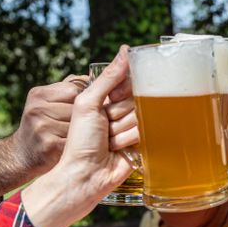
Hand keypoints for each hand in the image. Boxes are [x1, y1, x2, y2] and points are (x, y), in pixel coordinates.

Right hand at [11, 74, 89, 177]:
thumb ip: (66, 88)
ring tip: (80, 136)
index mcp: (38, 95)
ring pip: (78, 125)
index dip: (85, 99)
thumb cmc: (42, 124)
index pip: (74, 89)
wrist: (22, 154)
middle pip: (77, 107)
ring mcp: (42, 127)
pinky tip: (77, 146)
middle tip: (86, 125)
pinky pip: (75, 141)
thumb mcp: (46, 102)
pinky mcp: (49, 145)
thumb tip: (90, 76)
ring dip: (83, 132)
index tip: (87, 108)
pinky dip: (79, 145)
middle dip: (84, 117)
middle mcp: (37, 109)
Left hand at [22, 45, 137, 226]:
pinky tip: (119, 150)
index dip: (120, 92)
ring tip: (109, 142)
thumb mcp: (88, 102)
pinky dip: (131, 141)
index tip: (108, 102)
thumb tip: (125, 51)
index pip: (127, 83)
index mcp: (106, 99)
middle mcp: (120, 112)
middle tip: (104, 127)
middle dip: (119, 114)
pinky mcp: (141, 145)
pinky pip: (147, 134)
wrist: (85, 175)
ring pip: (142, 117)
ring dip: (123, 131)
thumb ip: (109, 77)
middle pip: (136, 100)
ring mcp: (130, 129)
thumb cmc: (80, 141)